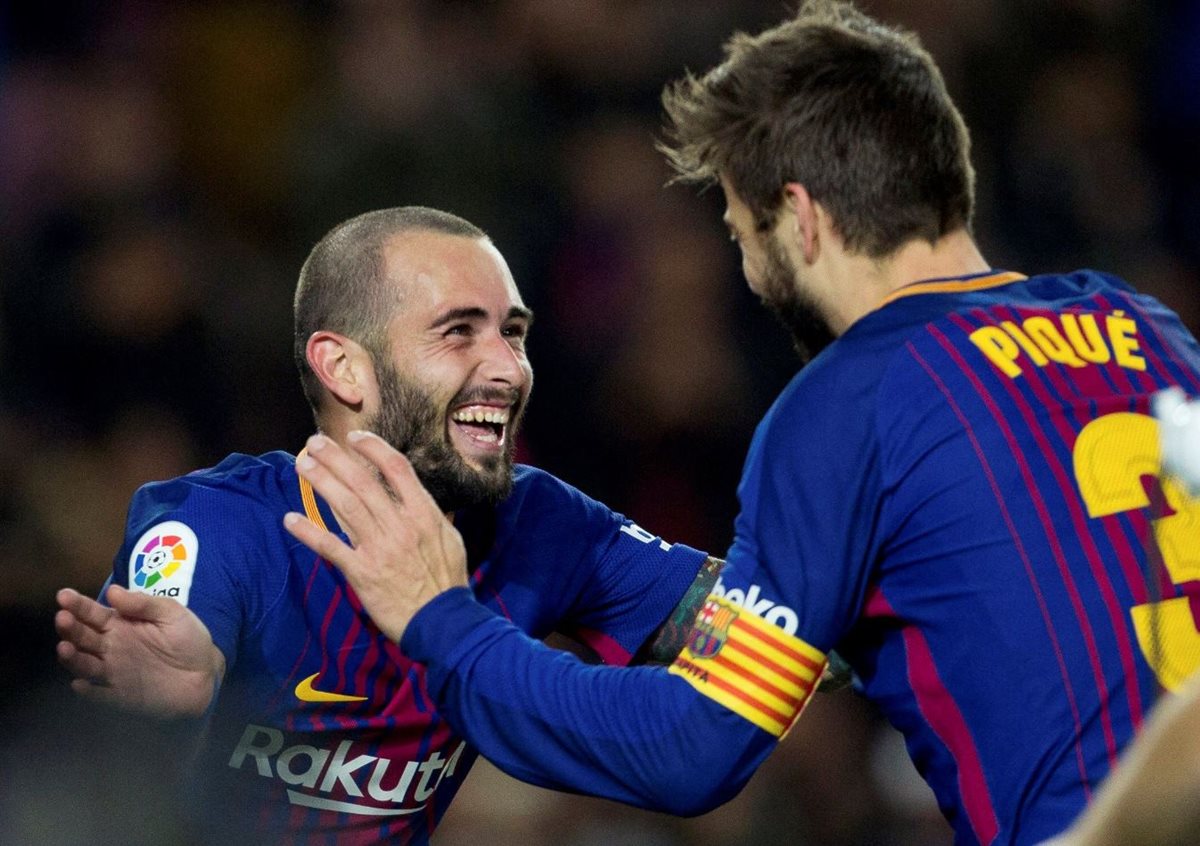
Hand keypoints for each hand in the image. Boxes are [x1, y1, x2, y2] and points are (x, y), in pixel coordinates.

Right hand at [55, 584, 224, 717]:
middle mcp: (111, 647)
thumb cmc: (188, 639)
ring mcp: (114, 672)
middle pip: (82, 637)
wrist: (206, 673)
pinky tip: (81, 684)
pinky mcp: (121, 695)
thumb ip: (144, 603)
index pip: (92, 613)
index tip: (64, 596)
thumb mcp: (172, 613)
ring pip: (85, 665)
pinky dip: (88, 692)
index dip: (77, 604)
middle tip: (63, 618)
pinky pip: (100, 695)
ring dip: (72, 658)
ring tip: (65, 647)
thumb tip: (112, 591)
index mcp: (120, 624)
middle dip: (70, 628)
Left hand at [284, 431, 468, 642]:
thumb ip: (431, 515)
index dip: (373, 448)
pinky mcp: (363, 573)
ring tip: (302, 465)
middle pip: (363, 482)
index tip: (355, 438)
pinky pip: (332, 548)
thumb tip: (417, 496)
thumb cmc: (448, 581)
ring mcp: (380, 548)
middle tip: (316, 442)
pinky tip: (290, 520)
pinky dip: (309, 533)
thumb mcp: (450, 539)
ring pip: (345, 506)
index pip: (397, 469)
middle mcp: (400, 525)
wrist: (443, 622)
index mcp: (424, 513)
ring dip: (321, 483)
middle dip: (336, 458)